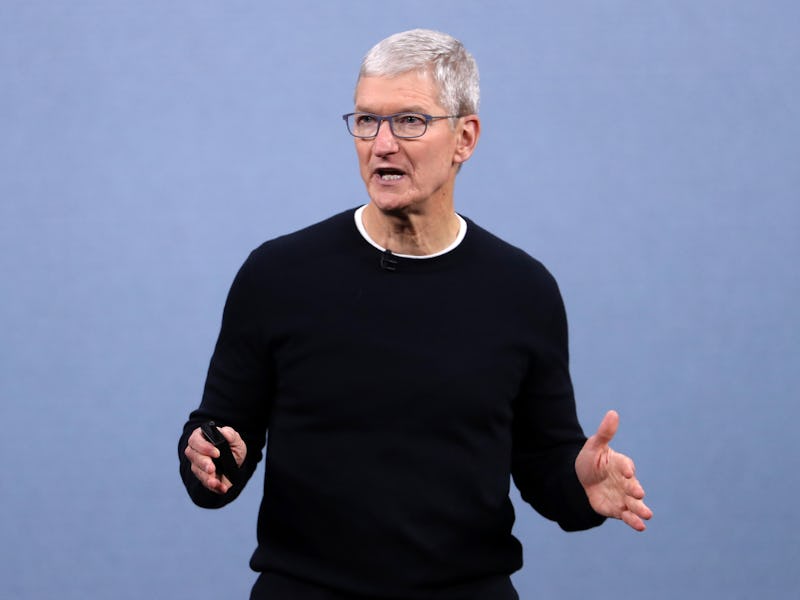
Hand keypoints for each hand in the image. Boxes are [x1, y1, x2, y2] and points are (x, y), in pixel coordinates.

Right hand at [184, 425, 246, 493]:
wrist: (236, 462)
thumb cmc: (232, 446)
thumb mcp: (235, 439)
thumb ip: (230, 434)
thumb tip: (224, 432)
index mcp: (202, 437)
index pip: (195, 440)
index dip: (204, 446)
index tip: (217, 453)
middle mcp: (196, 451)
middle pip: (192, 456)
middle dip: (203, 463)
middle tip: (212, 468)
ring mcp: (197, 465)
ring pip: (197, 471)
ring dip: (206, 477)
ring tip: (215, 482)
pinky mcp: (203, 477)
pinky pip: (205, 483)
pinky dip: (214, 487)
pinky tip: (222, 488)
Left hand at [575, 410, 652, 530]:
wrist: (582, 479)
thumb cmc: (591, 460)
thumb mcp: (595, 446)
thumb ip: (605, 433)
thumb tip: (613, 413)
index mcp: (620, 464)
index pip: (625, 465)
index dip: (626, 468)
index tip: (627, 472)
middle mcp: (625, 481)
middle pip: (633, 486)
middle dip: (636, 490)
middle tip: (638, 494)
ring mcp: (623, 496)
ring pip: (634, 504)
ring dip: (640, 509)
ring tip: (647, 515)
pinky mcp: (618, 509)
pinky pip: (627, 515)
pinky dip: (634, 521)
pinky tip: (640, 526)